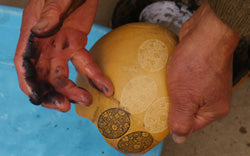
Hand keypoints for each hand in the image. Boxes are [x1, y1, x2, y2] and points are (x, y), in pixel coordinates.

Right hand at [14, 0, 113, 111]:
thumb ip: (49, 14)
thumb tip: (40, 30)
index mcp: (33, 35)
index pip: (25, 64)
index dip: (29, 83)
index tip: (37, 99)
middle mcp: (45, 46)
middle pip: (44, 76)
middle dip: (53, 93)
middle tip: (66, 106)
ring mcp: (62, 48)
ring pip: (64, 76)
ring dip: (74, 91)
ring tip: (87, 100)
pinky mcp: (78, 46)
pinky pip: (86, 64)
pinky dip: (95, 77)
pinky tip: (104, 87)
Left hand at [168, 0, 239, 142]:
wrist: (205, 31)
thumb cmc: (198, 63)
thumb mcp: (185, 98)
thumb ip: (181, 121)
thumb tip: (179, 139)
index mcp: (214, 109)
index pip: (190, 126)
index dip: (174, 122)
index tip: (159, 117)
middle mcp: (212, 97)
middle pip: (186, 109)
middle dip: (171, 106)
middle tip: (156, 102)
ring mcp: (205, 82)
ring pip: (183, 94)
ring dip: (170, 92)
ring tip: (157, 90)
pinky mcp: (197, 69)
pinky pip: (182, 80)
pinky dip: (172, 79)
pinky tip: (162, 77)